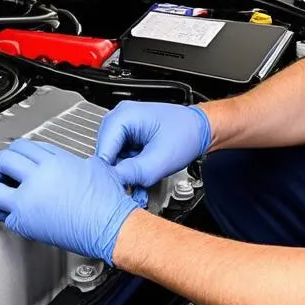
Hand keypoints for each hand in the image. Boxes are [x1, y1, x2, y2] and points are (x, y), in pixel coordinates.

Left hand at [0, 139, 142, 263]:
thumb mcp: (97, 169)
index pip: (26, 148)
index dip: (17, 155)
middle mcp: (41, 173)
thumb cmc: (110, 204)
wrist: (112, 226)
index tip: (15, 162)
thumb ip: (81, 164)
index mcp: (58, 159)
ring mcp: (30, 194)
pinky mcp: (24, 218)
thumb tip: (79, 166)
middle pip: (5, 158)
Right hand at [95, 101, 211, 188]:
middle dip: (118, 173)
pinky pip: (122, 156)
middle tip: (131, 188)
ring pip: (114, 158)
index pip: (103, 150)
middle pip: (107, 154)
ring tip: (140, 182)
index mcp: (124, 116)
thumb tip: (116, 181)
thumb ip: (136, 172)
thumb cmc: (187, 133)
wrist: (201, 128)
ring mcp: (125, 127)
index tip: (118, 188)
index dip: (110, 172)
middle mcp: (120, 118)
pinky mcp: (130, 136)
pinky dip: (130, 168)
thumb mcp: (161, 158)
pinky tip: (140, 175)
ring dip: (125, 173)